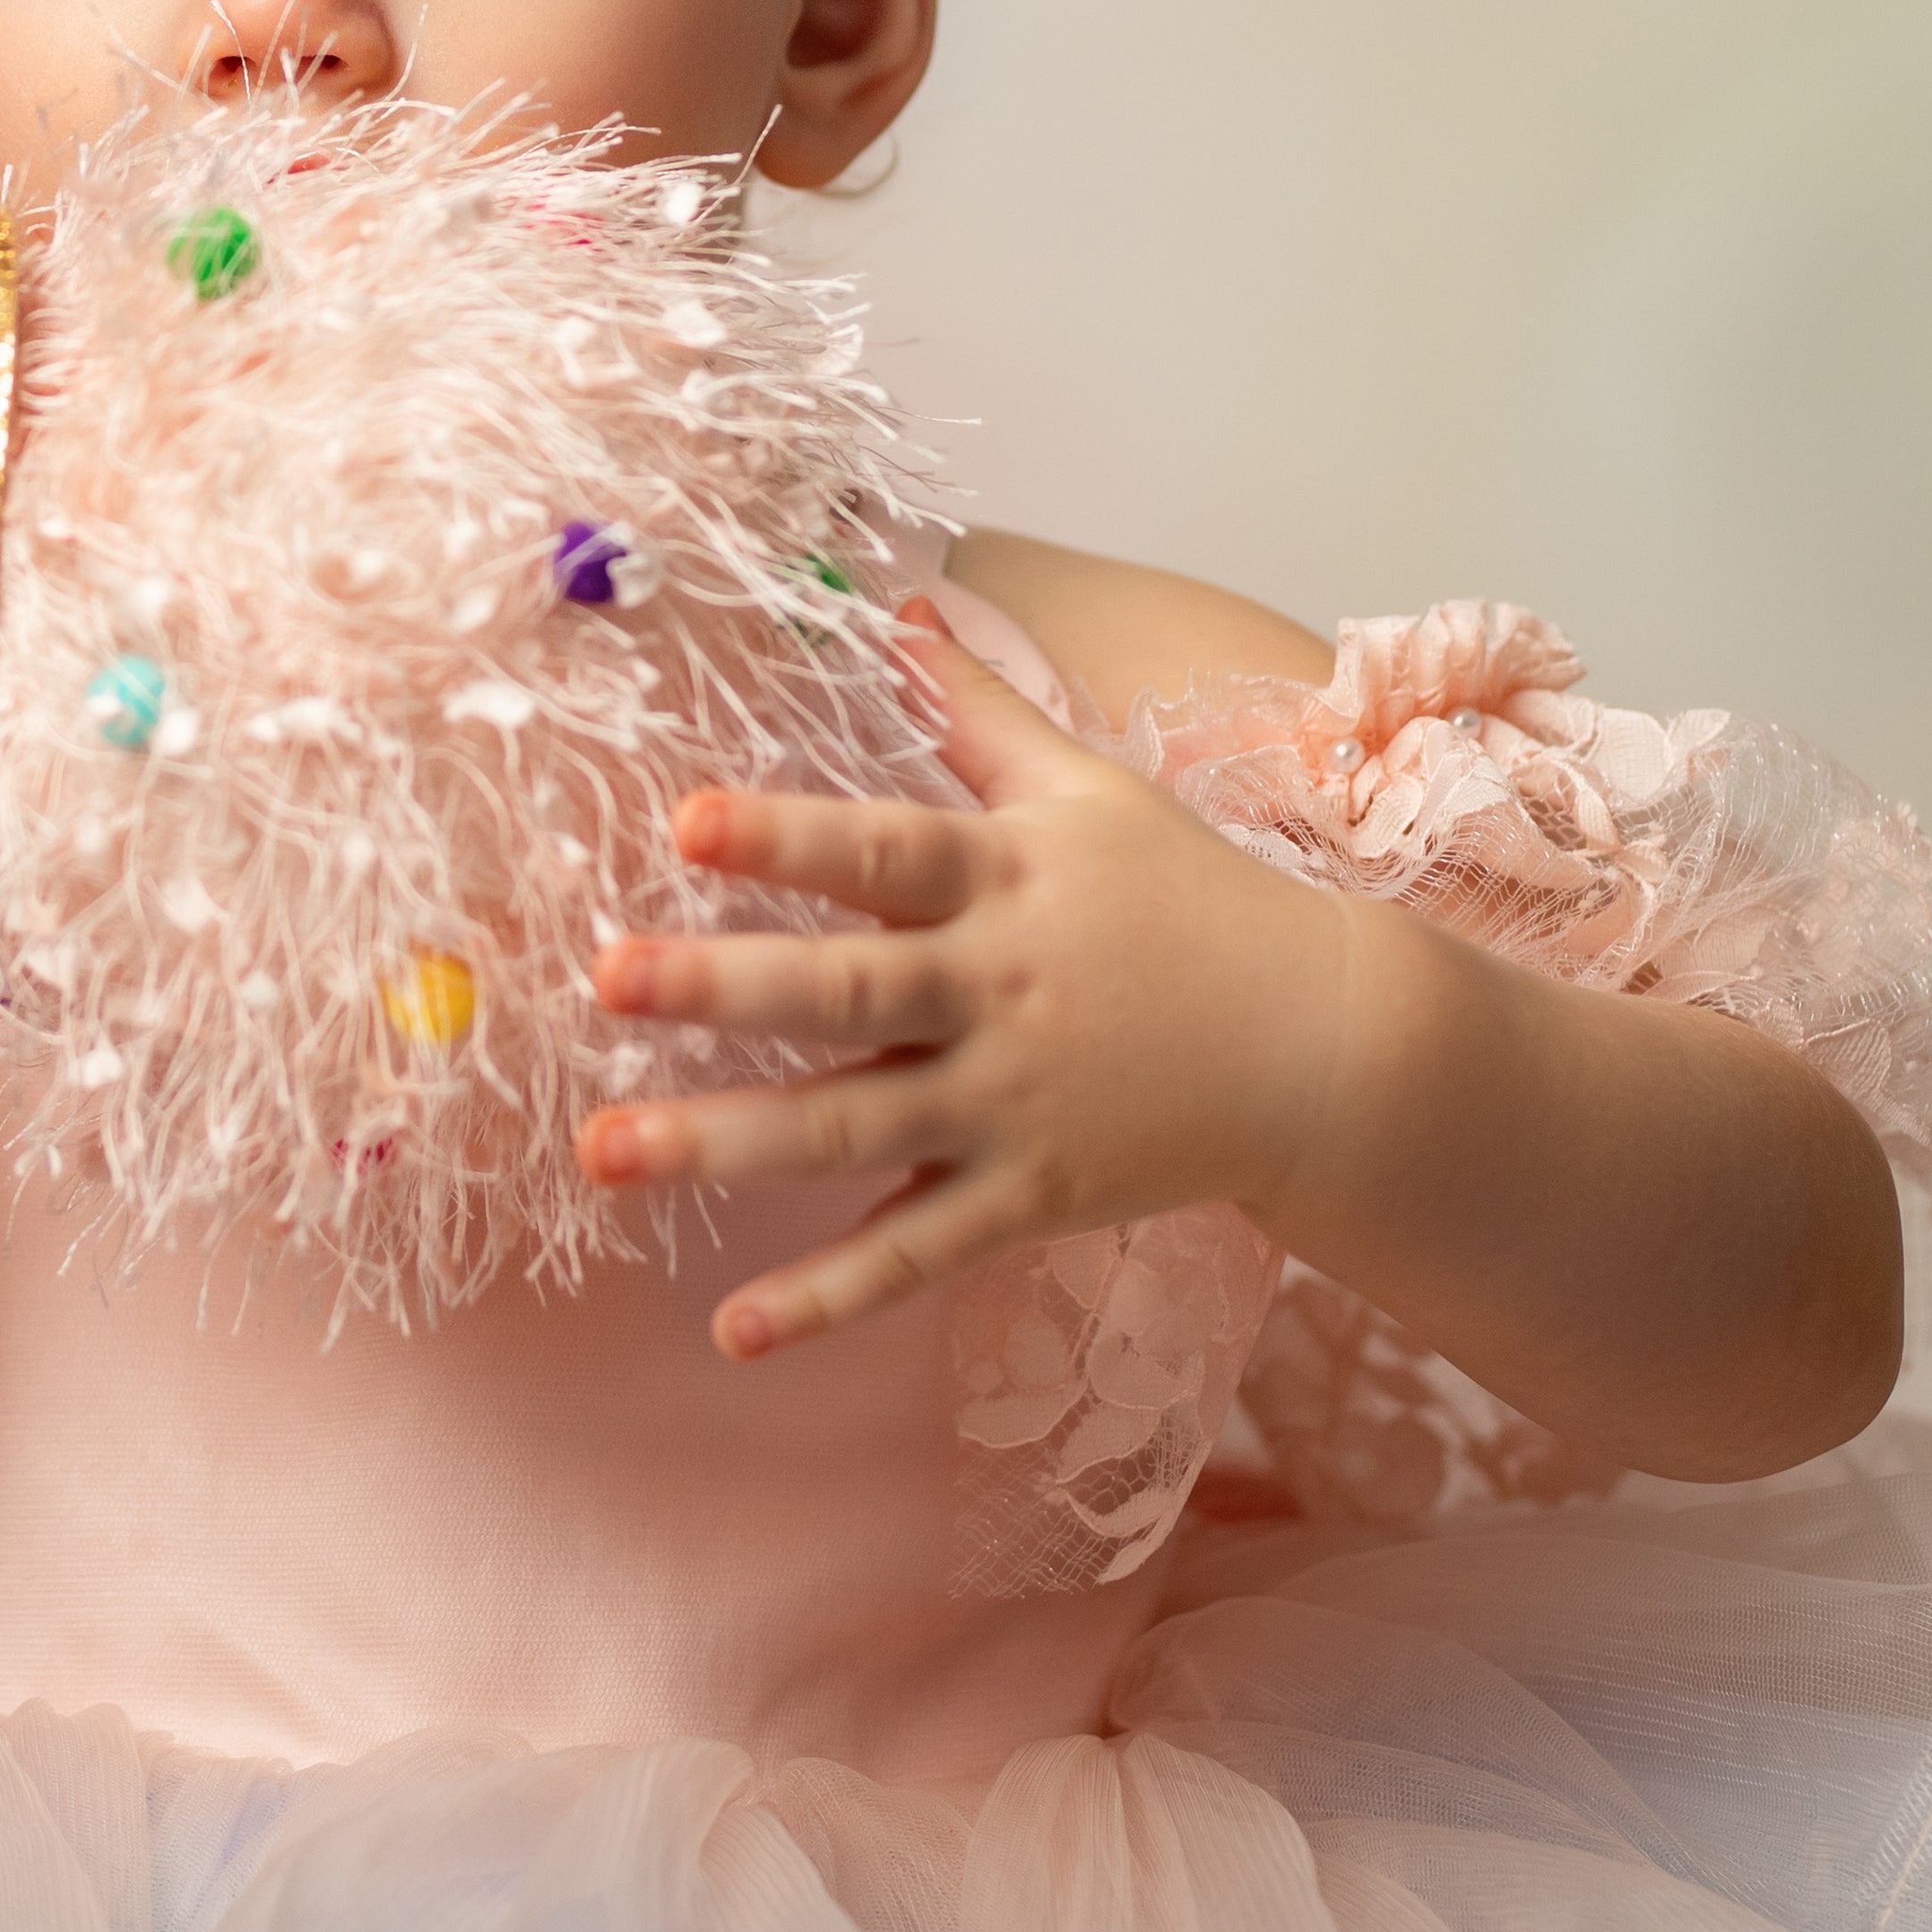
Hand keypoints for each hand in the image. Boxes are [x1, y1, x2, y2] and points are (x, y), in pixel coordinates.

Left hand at [579, 610, 1354, 1359]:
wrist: (1327, 1043)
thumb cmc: (1193, 898)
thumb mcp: (1089, 788)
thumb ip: (979, 706)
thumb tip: (899, 603)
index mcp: (1006, 881)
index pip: (883, 851)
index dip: (788, 837)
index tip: (685, 822)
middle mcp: (1000, 992)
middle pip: (847, 991)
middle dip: (721, 988)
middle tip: (604, 981)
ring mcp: (1013, 1104)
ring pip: (852, 1127)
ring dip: (724, 1143)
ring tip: (604, 1151)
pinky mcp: (1031, 1197)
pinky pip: (915, 1252)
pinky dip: (829, 1295)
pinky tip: (733, 1327)